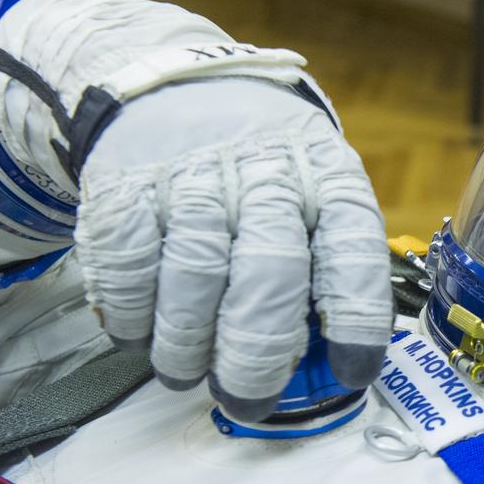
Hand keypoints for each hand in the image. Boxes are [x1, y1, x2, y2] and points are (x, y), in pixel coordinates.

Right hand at [75, 79, 392, 421]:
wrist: (177, 88)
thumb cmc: (265, 171)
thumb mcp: (317, 195)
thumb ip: (324, 271)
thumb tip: (327, 367)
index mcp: (328, 180)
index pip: (353, 251)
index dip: (356, 319)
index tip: (351, 370)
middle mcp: (266, 174)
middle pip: (269, 275)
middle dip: (256, 354)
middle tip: (245, 396)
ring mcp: (192, 176)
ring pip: (192, 278)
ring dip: (186, 344)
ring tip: (186, 370)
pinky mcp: (127, 186)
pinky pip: (126, 267)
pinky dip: (131, 316)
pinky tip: (141, 334)